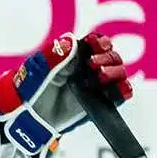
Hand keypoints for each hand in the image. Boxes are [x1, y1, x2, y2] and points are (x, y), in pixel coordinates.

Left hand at [0, 32, 133, 157]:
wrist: (33, 117)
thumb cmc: (33, 90)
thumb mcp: (39, 70)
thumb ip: (55, 55)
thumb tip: (70, 40)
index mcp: (75, 55)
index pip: (96, 42)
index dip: (99, 42)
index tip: (95, 45)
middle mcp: (90, 68)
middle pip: (112, 56)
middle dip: (107, 58)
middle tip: (93, 64)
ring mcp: (98, 85)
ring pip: (120, 72)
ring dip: (115, 71)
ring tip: (100, 76)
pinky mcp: (104, 101)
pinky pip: (122, 92)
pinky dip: (123, 89)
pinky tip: (116, 89)